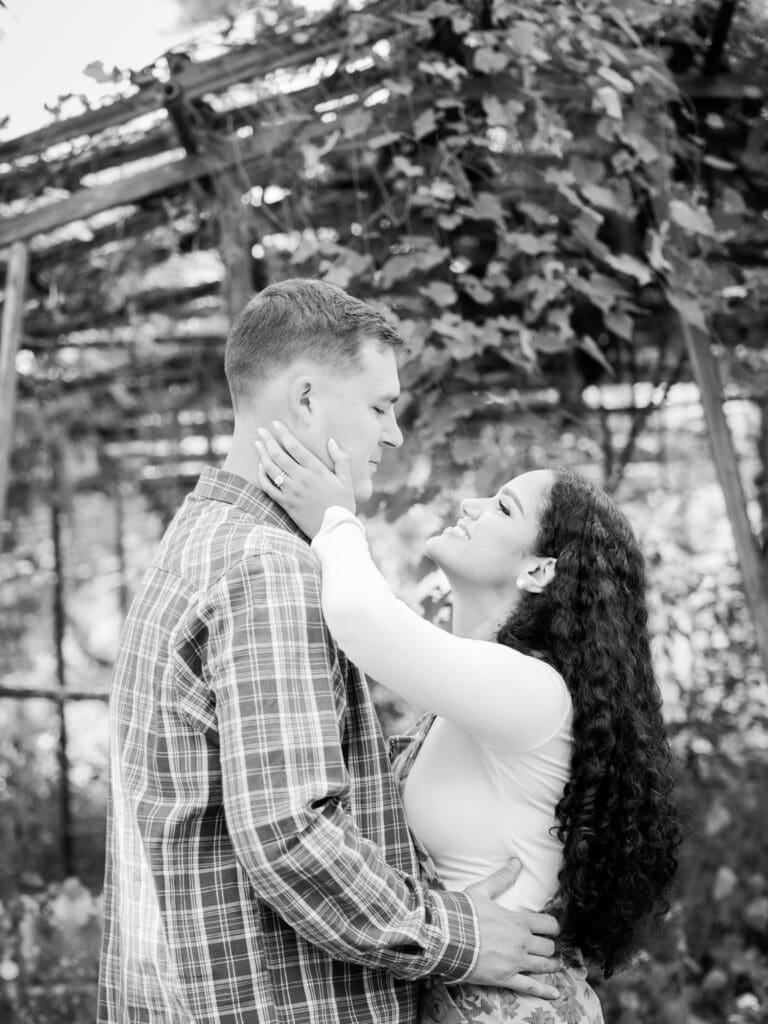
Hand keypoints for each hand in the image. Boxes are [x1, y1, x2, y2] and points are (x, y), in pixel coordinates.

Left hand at [254, 421, 355, 538]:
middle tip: (260, 431)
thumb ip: (340, 459)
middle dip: (268, 440)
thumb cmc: (343, 505)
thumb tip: (331, 441)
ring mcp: (292, 492)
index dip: (284, 433)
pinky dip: (262, 475)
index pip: (295, 447)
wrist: (335, 530)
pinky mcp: (286, 504)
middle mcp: (302, 479)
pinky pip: (268, 487)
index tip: (276, 423)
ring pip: (271, 469)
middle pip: (279, 455)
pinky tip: (260, 467)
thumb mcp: (347, 481)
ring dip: (262, 455)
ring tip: (257, 445)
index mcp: (317, 470)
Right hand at [463, 859, 561, 998]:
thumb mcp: (481, 891)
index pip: (548, 924)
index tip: (551, 928)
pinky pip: (530, 987)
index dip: (553, 927)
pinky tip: (555, 995)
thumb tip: (516, 862)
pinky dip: (544, 991)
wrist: (446, 937)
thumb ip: (502, 878)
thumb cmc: (462, 913)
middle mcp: (522, 942)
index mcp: (518, 920)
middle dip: (549, 946)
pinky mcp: (505, 979)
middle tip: (547, 946)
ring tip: (555, 964)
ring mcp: (515, 962)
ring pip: (543, 965)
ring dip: (551, 965)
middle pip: (548, 946)